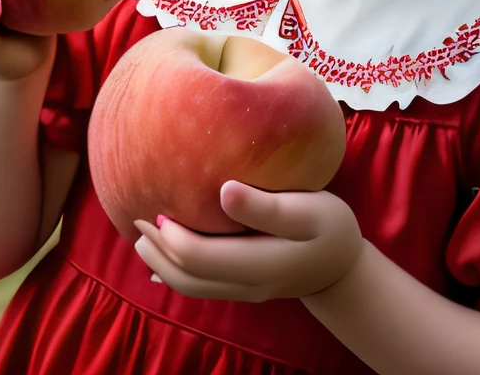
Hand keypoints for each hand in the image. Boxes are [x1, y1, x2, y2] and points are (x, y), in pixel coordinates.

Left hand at [130, 181, 364, 302]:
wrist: (343, 266)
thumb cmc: (330, 227)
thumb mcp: (310, 211)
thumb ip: (267, 206)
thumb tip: (224, 190)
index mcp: (260, 264)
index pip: (199, 259)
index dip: (171, 237)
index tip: (158, 208)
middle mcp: (246, 284)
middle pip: (187, 277)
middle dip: (157, 251)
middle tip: (135, 218)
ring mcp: (243, 290)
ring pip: (190, 286)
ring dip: (161, 262)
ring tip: (141, 235)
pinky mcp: (241, 287)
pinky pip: (200, 285)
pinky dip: (175, 271)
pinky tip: (161, 256)